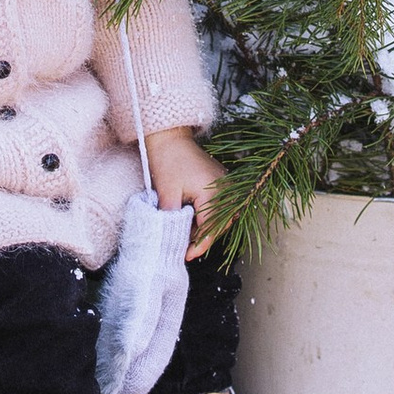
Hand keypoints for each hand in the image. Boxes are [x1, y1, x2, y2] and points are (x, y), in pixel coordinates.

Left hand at [145, 124, 226, 259]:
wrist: (170, 137)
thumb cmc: (168, 160)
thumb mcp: (167, 193)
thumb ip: (172, 219)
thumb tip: (171, 241)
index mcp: (214, 192)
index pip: (211, 229)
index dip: (198, 245)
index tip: (185, 256)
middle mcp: (226, 189)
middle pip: (220, 225)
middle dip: (203, 239)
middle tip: (183, 248)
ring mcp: (226, 184)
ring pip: (222, 217)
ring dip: (206, 228)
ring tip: (186, 234)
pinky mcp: (222, 182)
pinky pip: (221, 206)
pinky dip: (209, 216)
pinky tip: (192, 220)